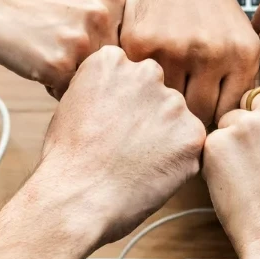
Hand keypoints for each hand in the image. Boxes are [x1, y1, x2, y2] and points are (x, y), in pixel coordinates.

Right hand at [0, 0, 124, 95]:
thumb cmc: (43, 12)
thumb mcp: (87, 3)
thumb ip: (115, 27)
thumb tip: (141, 75)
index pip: (129, 45)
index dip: (104, 51)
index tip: (83, 39)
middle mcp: (102, 16)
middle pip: (114, 66)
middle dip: (91, 67)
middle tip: (64, 48)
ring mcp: (81, 40)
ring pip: (94, 82)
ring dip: (75, 79)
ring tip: (53, 55)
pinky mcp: (60, 64)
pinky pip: (71, 93)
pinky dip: (56, 87)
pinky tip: (42, 64)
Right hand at [32, 45, 206, 245]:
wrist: (76, 198)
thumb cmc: (67, 159)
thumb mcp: (72, 104)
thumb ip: (104, 90)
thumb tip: (121, 97)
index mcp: (112, 60)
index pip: (130, 75)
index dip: (121, 103)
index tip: (110, 124)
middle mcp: (146, 73)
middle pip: (157, 93)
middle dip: (147, 116)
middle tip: (125, 146)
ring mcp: (173, 103)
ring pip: (176, 119)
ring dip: (165, 138)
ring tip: (135, 164)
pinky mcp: (192, 134)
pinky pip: (190, 146)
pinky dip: (177, 162)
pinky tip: (150, 174)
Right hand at [120, 0, 259, 124]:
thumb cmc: (210, 5)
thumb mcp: (240, 38)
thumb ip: (239, 81)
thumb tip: (232, 131)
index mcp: (242, 55)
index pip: (229, 115)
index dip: (216, 124)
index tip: (203, 122)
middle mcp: (211, 54)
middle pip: (198, 116)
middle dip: (188, 120)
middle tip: (177, 118)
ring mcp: (174, 50)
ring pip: (167, 105)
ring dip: (162, 105)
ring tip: (159, 103)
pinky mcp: (141, 45)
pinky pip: (141, 84)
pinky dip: (140, 86)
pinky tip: (142, 82)